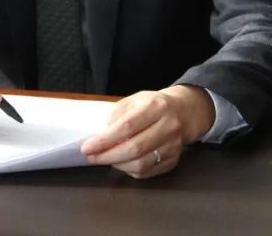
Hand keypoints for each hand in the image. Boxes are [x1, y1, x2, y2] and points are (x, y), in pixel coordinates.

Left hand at [79, 85, 214, 178]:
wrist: (184, 112)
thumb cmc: (153, 105)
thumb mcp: (134, 100)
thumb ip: (117, 114)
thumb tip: (100, 134)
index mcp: (156, 106)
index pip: (127, 126)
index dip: (104, 140)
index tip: (87, 147)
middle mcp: (168, 126)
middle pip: (134, 148)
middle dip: (107, 156)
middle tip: (91, 157)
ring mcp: (173, 145)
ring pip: (141, 164)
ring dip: (118, 165)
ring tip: (105, 159)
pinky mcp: (174, 160)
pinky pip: (148, 172)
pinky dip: (130, 170)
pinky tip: (122, 163)